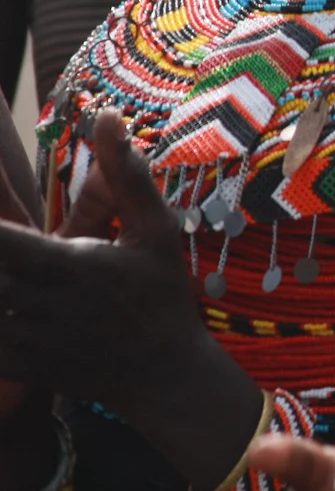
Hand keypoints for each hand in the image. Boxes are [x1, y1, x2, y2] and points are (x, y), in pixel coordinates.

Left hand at [0, 109, 264, 486]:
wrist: (162, 374)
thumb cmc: (161, 295)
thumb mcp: (156, 232)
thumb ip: (126, 176)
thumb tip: (109, 116)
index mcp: (73, 266)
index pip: (4, 243)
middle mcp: (41, 304)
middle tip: (1, 242)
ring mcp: (24, 339)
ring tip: (7, 272)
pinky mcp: (15, 365)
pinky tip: (6, 300)